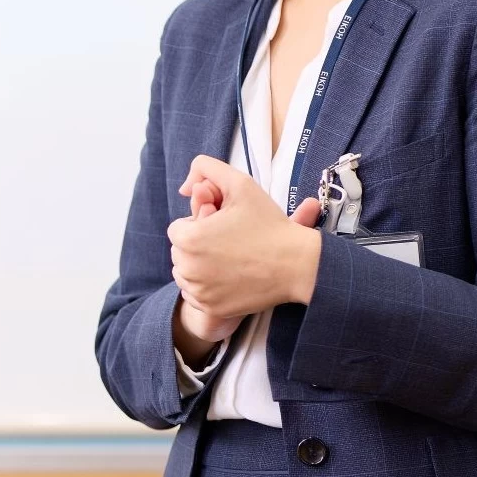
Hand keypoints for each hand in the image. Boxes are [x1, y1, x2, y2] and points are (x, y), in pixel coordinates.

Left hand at [169, 156, 322, 322]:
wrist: (297, 264)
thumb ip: (209, 169)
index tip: (223, 226)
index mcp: (188, 238)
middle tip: (229, 242)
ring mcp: (199, 291)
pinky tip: (231, 276)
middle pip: (180, 250)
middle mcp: (187, 268)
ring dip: (200, 265)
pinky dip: (207, 286)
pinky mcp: (210, 308)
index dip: (200, 224)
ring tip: (230, 257)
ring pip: (185, 272)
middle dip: (198, 244)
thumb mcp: (241, 184)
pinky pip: (195, 294)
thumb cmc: (269, 224)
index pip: (178, 227)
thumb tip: (186, 187)